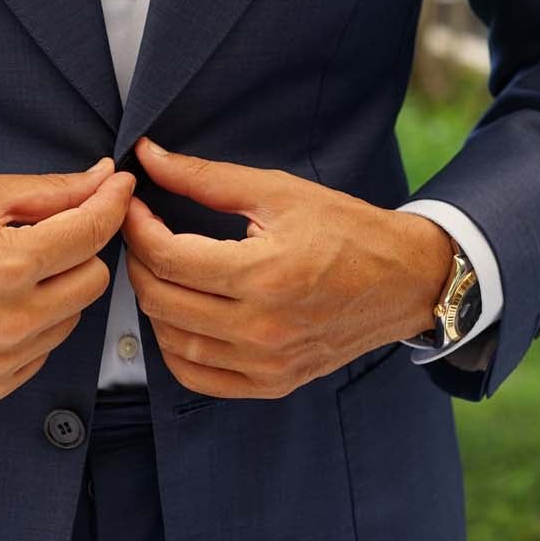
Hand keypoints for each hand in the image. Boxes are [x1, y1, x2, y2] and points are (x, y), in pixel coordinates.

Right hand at [0, 158, 134, 402]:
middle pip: (95, 281)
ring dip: (53, 293)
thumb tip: (103, 180)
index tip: (118, 188)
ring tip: (3, 278)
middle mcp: (11, 321)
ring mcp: (1, 360)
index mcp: (8, 266)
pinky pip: (43, 352)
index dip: (111, 204)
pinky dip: (31, 328)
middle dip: (75, 253)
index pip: (92, 234)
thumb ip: (49, 192)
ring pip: (71, 319)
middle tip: (37, 239)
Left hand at [120, 136, 454, 399]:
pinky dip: (174, 347)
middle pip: (159, 300)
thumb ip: (206, 178)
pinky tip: (180, 315)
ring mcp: (267, 362)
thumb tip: (148, 157)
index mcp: (265, 273)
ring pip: (171, 341)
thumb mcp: (279, 192)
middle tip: (141, 233)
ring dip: (152, 302)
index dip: (136, 226)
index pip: (167, 256)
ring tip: (161, 269)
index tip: (133, 204)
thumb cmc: (347, 230)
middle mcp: (263, 327)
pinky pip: (197, 376)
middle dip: (137, 260)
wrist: (405, 281)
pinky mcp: (271, 383)